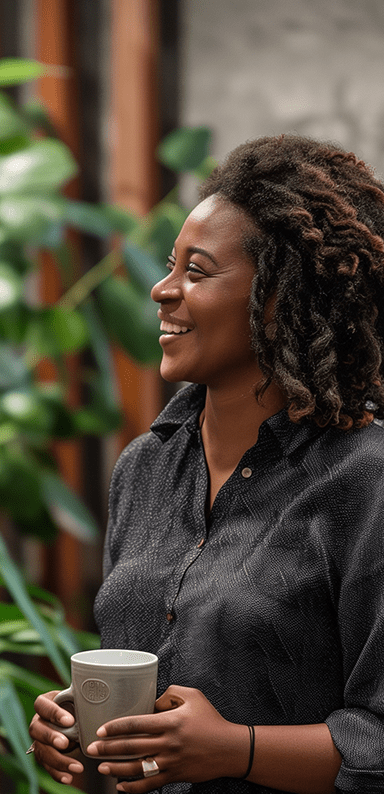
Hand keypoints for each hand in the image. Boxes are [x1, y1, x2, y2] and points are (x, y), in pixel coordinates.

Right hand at [29, 690, 83, 784]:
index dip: (53, 713)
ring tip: (77, 767)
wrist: (74, 720)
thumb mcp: (77, 701)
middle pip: (37, 729)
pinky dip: (58, 773)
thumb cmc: (75, 707)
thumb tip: (97, 699)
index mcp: (45, 704)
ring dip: (58, 760)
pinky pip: (47, 766)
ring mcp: (39, 740)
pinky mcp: (43, 755)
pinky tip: (69, 777)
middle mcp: (38, 722)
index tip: (70, 721)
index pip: (42, 705)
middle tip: (65, 743)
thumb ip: (81, 701)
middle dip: (51, 737)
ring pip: (42, 751)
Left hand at [86, 685, 248, 791]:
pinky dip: (133, 788)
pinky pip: (150, 784)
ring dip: (116, 768)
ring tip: (101, 766)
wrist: (229, 748)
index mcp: (170, 722)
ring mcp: (170, 762)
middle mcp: (167, 743)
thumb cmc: (211, 720)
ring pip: (137, 768)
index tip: (101, 729)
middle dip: (108, 749)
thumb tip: (152, 701)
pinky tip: (121, 787)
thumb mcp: (193, 696)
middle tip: (91, 749)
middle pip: (131, 747)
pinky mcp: (174, 776)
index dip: (116, 727)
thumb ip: (170, 694)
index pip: (136, 724)